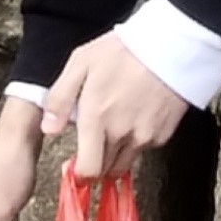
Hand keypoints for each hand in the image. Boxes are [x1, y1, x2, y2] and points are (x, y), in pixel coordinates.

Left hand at [40, 33, 191, 181]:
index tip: (78, 165)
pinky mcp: (163, 134)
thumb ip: (60, 98)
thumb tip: (48, 129)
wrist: (171, 46)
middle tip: (94, 143)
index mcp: (97, 118)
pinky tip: (135, 116)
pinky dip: (136, 140)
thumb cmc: (123, 51)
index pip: (89, 170)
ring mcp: (145, 136)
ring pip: (125, 161)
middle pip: (106, 170)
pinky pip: (144, 148)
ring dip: (116, 154)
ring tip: (115, 126)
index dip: (82, 174)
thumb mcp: (81, 63)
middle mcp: (121, 134)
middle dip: (97, 163)